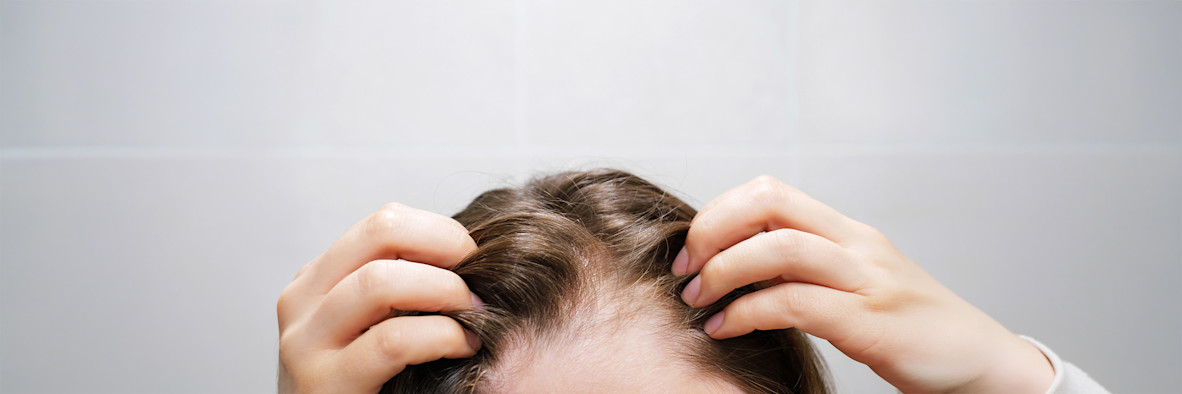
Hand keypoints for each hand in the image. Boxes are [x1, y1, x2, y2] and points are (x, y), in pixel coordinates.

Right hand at [276, 203, 481, 393]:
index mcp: (316, 281)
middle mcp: (301, 303)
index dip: (440, 232)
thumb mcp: (371, 328)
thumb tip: (471, 259)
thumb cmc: (368, 387)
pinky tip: (463, 347)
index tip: (474, 259)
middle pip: (381, 231)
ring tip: (476, 315)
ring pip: (382, 281)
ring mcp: (305, 343)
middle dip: (446, 248)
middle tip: (479, 280)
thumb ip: (399, 291)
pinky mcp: (322, 384)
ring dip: (446, 291)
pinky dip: (441, 336)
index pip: (384, 222)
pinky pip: (392, 341)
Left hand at [675, 176, 1053, 393]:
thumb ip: (806, 271)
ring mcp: (867, 280)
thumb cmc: (909, 328)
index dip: (720, 212)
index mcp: (848, 232)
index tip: (691, 248)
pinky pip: (795, 303)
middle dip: (714, 230)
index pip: (771, 192)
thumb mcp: (853, 286)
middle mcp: (857, 245)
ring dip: (725, 271)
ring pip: (779, 249)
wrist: (979, 361)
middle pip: (769, 204)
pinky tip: (726, 328)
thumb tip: (736, 271)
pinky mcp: (870, 322)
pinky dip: (749, 313)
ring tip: (698, 298)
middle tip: (685, 268)